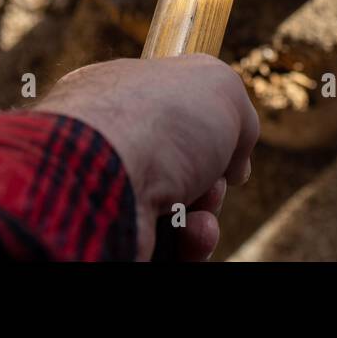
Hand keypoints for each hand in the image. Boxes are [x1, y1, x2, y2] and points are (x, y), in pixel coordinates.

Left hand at [34, 55, 258, 260]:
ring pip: (175, 216)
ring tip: (200, 217)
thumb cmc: (157, 120)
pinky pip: (164, 251)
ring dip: (204, 220)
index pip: (172, 114)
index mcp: (122, 95)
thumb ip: (236, 112)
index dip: (210, 129)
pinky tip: (190, 237)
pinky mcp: (111, 238)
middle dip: (212, 181)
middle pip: (182, 170)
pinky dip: (189, 249)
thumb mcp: (218, 86)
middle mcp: (111, 144)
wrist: (100, 177)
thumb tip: (235, 162)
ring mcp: (108, 194)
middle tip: (214, 179)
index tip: (227, 140)